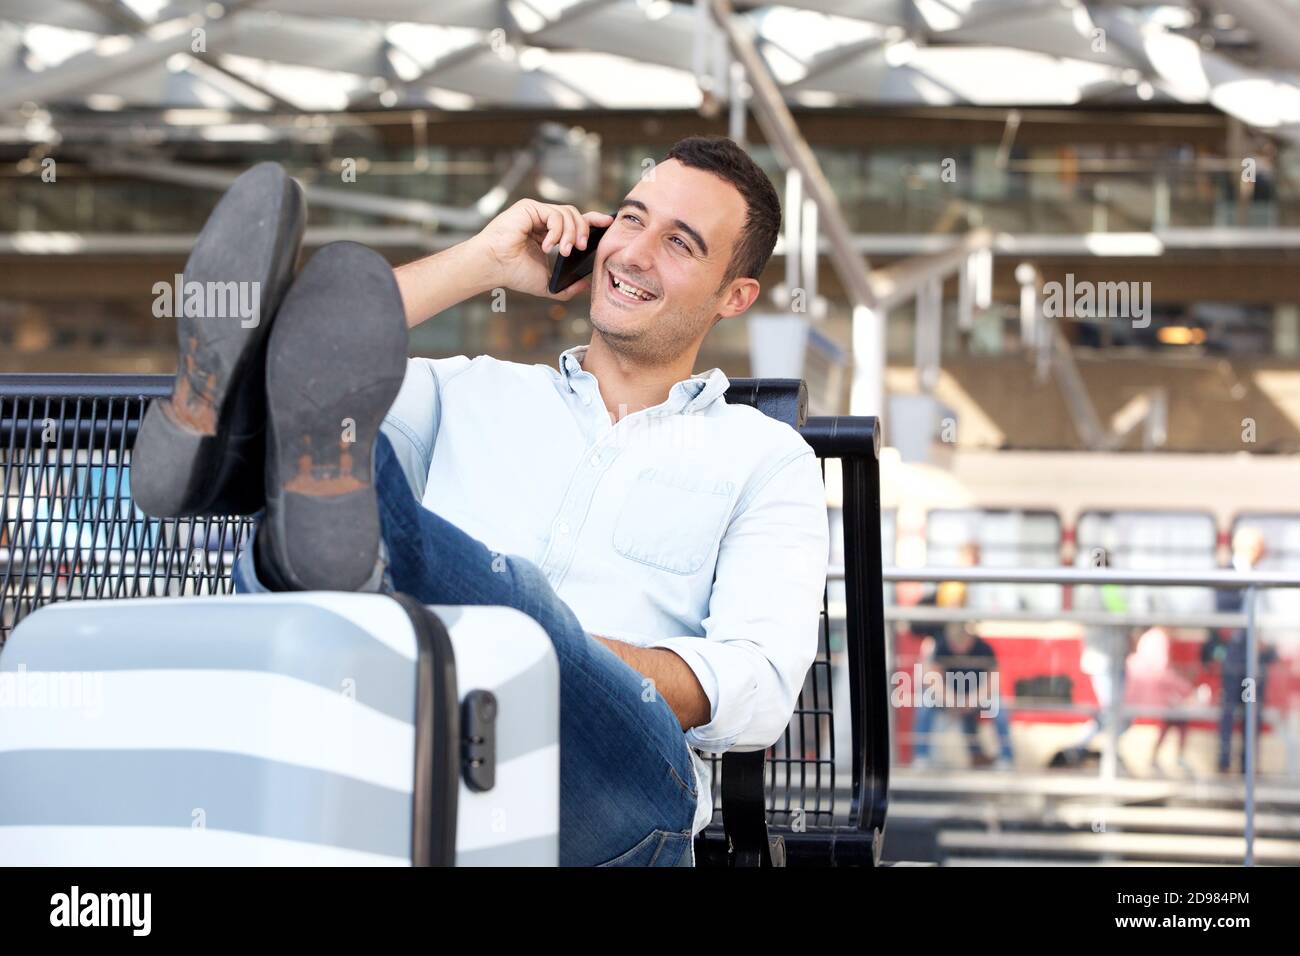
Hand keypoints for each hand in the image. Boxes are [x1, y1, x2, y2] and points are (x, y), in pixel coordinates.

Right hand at [472, 199, 613, 300]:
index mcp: (547, 233)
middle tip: (580, 248)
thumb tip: (587, 286)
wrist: (493, 266)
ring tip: (562, 252)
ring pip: (567, 214)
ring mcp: (536, 212)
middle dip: (582, 232)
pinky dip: (556, 230)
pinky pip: (554, 214)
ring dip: (569, 234)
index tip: (608, 222)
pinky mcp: (529, 207)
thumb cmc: (513, 273)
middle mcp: (542, 220)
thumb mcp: (547, 284)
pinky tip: (548, 245)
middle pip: (575, 215)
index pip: (575, 222)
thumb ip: (567, 287)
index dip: (593, 220)